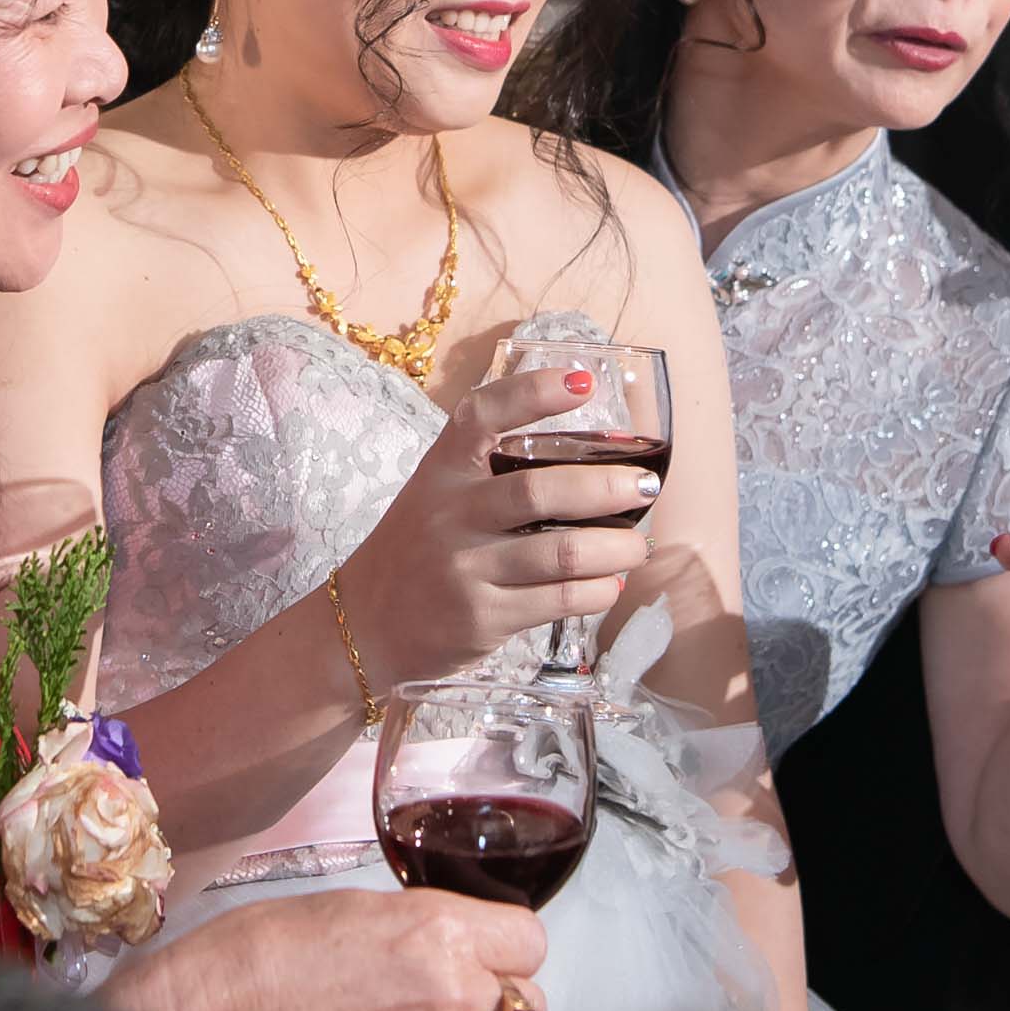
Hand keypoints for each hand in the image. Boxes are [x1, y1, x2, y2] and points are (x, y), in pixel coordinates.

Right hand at [96, 888, 546, 1010]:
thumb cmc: (256, 956)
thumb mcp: (353, 906)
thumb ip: (420, 926)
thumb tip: (452, 947)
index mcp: (439, 930)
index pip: (531, 940)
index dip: (505, 944)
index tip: (488, 949)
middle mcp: (451, 997)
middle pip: (529, 1004)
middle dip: (495, 998)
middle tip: (451, 994)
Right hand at [333, 366, 653, 684]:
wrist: (364, 626)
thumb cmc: (417, 550)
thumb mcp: (436, 495)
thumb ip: (492, 474)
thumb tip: (595, 463)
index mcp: (441, 470)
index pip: (482, 415)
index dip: (532, 394)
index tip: (582, 384)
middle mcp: (451, 514)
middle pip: (539, 491)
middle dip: (606, 487)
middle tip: (645, 486)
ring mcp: (466, 569)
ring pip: (561, 553)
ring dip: (616, 548)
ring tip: (639, 546)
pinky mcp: (482, 618)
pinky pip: (557, 601)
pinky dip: (598, 591)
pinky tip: (610, 584)